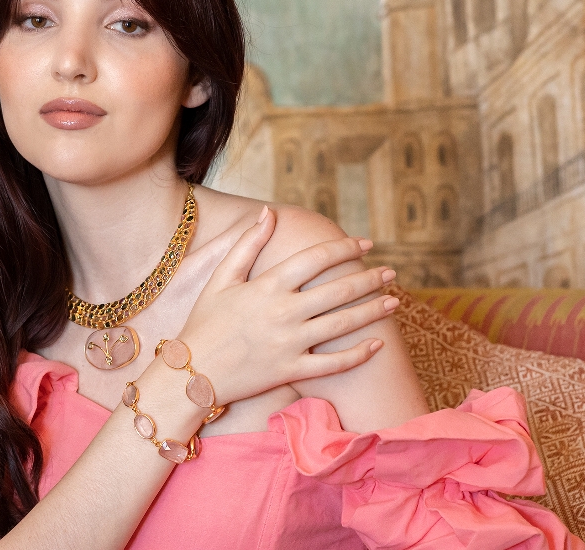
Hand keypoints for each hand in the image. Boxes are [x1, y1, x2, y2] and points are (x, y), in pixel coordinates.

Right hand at [175, 206, 396, 404]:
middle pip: (337, 291)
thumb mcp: (222, 277)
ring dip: (372, 311)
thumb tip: (270, 212)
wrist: (191, 372)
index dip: (344, 248)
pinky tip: (378, 344)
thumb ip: (248, 243)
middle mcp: (283, 313)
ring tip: (394, 301)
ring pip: (341, 325)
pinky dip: (357, 355)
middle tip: (391, 273)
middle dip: (368, 279)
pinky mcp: (291, 371)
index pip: (315, 259)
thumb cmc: (205, 321)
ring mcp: (289, 344)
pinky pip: (332, 365)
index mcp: (267, 286)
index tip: (366, 244)